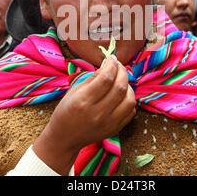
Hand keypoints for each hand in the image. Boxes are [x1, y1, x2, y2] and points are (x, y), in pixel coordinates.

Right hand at [32, 55, 135, 174]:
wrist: (65, 137)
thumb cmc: (67, 110)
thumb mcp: (75, 90)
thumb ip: (93, 77)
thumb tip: (109, 64)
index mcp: (84, 101)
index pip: (106, 78)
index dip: (112, 65)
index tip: (112, 58)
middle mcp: (98, 113)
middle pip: (120, 87)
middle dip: (122, 72)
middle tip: (119, 66)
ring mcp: (108, 123)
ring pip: (130, 100)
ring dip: (128, 86)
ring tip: (121, 81)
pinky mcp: (115, 129)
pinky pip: (131, 112)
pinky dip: (129, 100)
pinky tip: (122, 95)